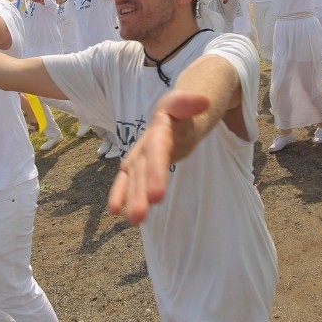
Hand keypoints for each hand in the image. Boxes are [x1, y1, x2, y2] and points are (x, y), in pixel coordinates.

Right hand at [108, 91, 209, 224]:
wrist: (169, 114)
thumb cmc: (179, 113)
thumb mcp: (185, 104)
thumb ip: (191, 103)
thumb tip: (206, 101)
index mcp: (158, 130)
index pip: (156, 151)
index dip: (155, 173)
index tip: (157, 197)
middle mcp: (144, 145)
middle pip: (141, 170)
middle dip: (139, 193)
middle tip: (139, 216)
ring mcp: (139, 156)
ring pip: (134, 179)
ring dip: (132, 199)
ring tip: (134, 220)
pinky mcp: (138, 166)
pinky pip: (127, 180)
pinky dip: (120, 194)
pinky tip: (116, 212)